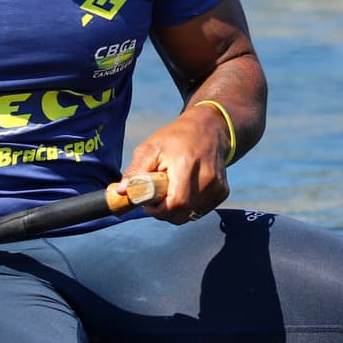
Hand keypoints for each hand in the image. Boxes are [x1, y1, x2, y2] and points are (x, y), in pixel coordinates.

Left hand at [122, 104, 231, 223]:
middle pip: (183, 213)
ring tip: (172, 188)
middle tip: (157, 198)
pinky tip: (185, 189)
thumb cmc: (174, 138)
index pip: (175, 204)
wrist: (208, 129)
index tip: (148, 204)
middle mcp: (207, 177)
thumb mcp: (150, 148)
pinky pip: (201, 210)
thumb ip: (135, 172)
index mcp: (187, 165)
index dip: (158, 211)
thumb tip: (120, 193)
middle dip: (165, 212)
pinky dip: (189, 206)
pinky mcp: (222, 191)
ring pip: (191, 214)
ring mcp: (217, 186)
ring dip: (177, 209)